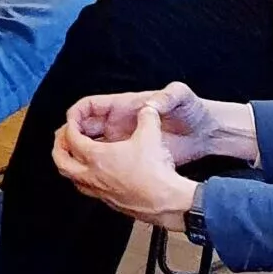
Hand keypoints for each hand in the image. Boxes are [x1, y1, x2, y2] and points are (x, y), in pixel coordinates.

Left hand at [54, 101, 202, 228]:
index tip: (72, 121)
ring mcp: (99, 192)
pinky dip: (85, 180)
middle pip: (61, 161)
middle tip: (63, 139)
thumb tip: (148, 108)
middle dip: (59, 148)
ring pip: (73, 179)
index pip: (71, 139)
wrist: (167, 201)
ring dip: (70, 165)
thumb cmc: (155, 171)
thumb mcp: (151, 135)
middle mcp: (92, 175)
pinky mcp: (110, 203)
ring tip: (75, 156)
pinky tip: (97, 175)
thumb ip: (148, 117)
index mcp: (96, 157)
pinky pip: (88, 190)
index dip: (69, 126)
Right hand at [65, 82, 242, 166]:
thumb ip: (167, 96)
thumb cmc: (193, 111)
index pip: (88, 107)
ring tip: (74, 165)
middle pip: (82, 129)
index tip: (69, 127)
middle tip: (65, 149)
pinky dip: (94, 169)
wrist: (207, 132)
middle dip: (69, 137)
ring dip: (78, 155)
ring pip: (89, 148)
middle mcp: (118, 125)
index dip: (75, 116)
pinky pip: (104, 163)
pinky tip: (95, 177)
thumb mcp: (181, 97)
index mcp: (123, 108)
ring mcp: (123, 142)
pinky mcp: (130, 158)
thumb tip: (152, 104)